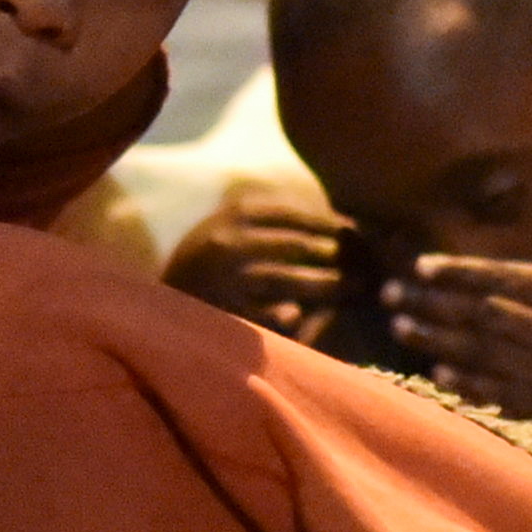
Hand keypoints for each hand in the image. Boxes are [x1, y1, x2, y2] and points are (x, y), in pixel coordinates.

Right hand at [165, 176, 351, 338]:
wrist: (157, 302)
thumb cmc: (209, 260)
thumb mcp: (231, 224)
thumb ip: (272, 217)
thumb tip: (337, 221)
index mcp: (234, 215)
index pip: (295, 215)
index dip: (333, 225)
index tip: (362, 235)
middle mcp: (229, 242)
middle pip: (297, 246)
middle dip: (340, 256)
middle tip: (373, 265)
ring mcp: (225, 278)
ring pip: (285, 279)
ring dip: (326, 285)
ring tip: (358, 289)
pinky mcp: (222, 311)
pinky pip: (260, 314)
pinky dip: (283, 314)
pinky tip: (305, 315)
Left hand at [384, 212, 531, 469]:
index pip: (506, 279)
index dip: (461, 272)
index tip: (421, 265)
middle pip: (482, 314)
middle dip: (434, 302)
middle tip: (390, 293)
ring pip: (481, 352)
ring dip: (437, 339)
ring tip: (398, 325)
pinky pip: (496, 393)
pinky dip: (465, 382)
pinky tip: (434, 371)